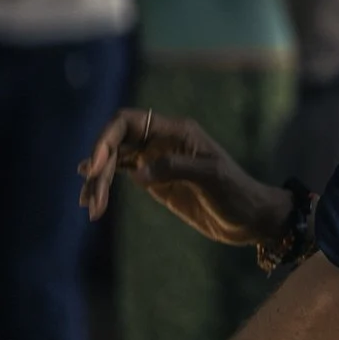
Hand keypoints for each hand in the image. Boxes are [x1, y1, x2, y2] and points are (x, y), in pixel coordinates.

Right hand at [79, 109, 292, 246]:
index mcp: (177, 132)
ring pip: (114, 160)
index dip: (107, 139)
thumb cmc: (236, 194)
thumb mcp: (211, 178)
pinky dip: (104, 185)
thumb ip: (176, 169)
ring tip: (89, 206)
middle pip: (116, 141)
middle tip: (92, 199)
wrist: (249, 218)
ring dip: (97, 179)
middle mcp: (162, 141)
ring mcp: (156, 160)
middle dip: (98, 166)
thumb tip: (138, 173)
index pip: (128, 122)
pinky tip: (91, 195)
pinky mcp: (154, 180)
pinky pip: (121, 175)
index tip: (97, 166)